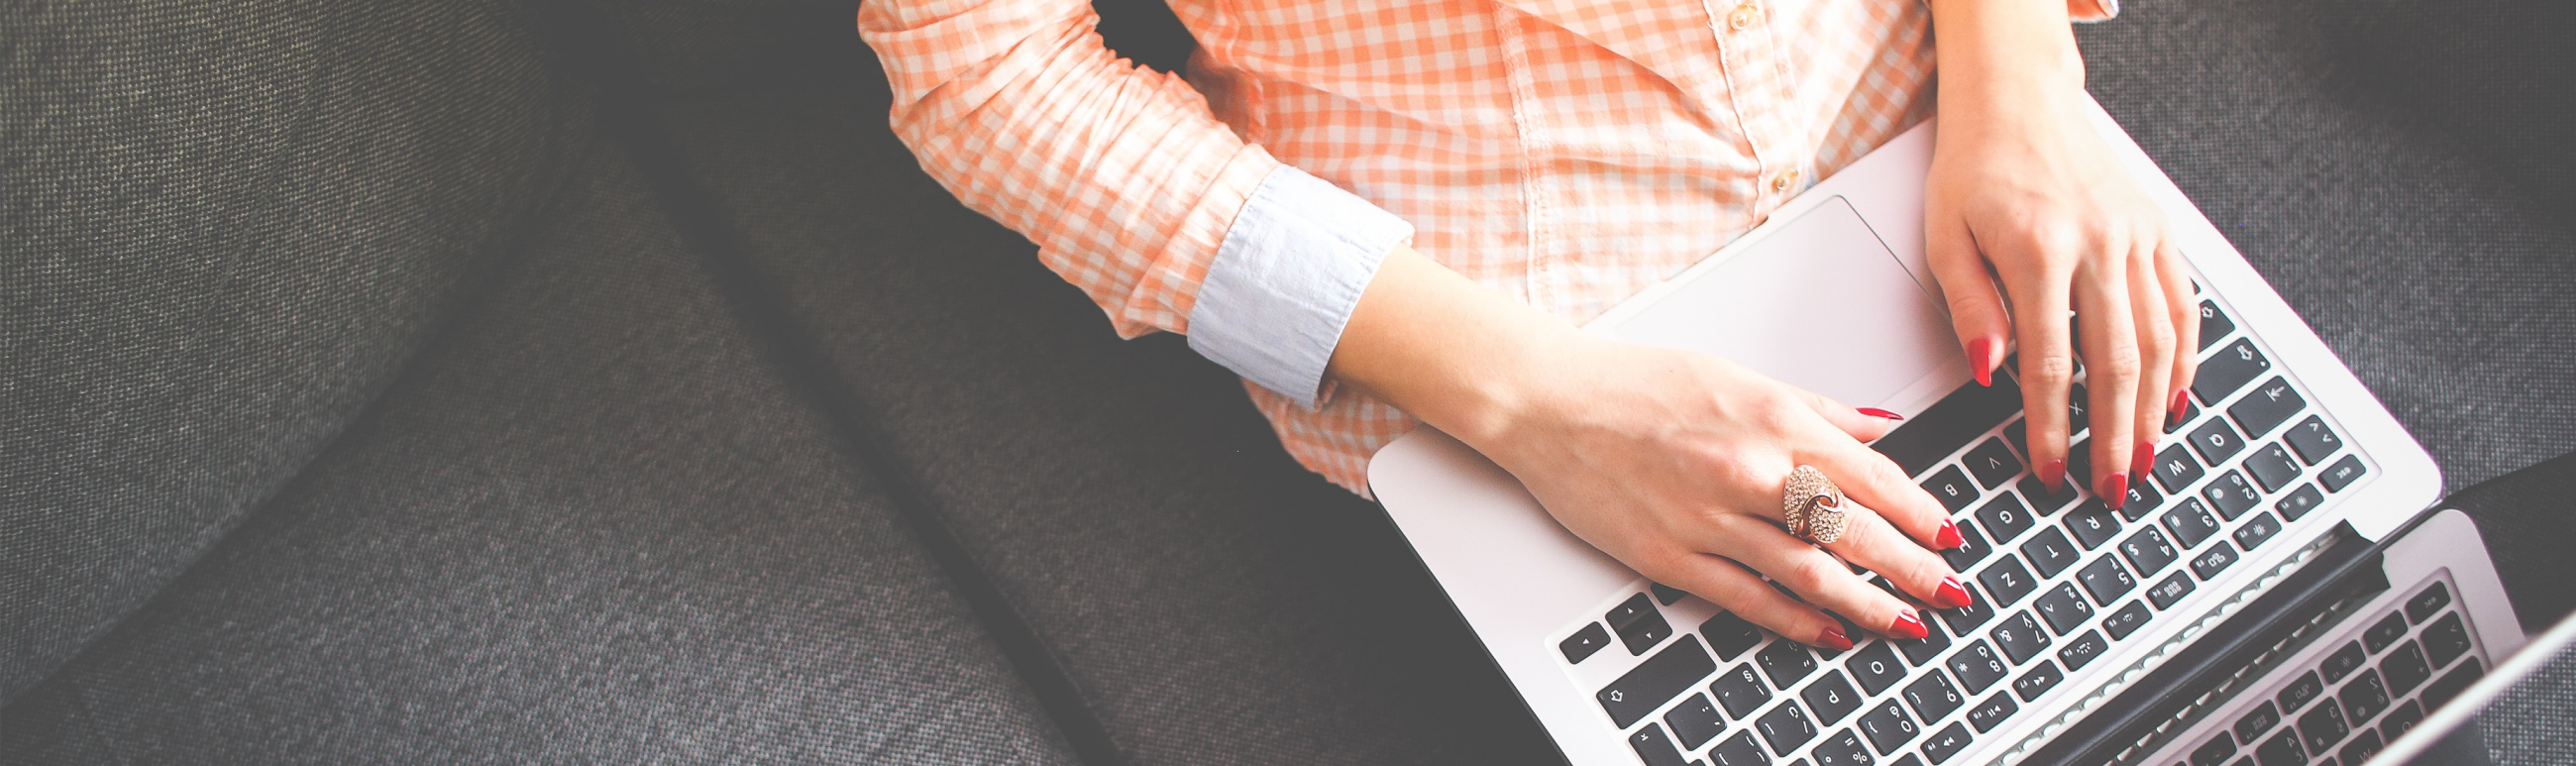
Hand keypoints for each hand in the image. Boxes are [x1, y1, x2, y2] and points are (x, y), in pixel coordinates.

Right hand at [1465, 333, 1971, 646]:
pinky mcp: (1671, 556)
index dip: (1921, 513)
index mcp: (1773, 421)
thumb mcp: (1739, 377)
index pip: (1872, 476)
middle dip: (1914, 568)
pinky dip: (1797, 620)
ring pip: (1810, 572)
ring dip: (1868, 603)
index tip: (1952, 537)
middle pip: (1854, 531)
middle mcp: (1749, 470)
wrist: (1550, 403)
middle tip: (1952, 593)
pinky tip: (1830, 632)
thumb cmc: (1636, 384)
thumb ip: (1817, 409)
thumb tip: (1880, 429)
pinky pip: (1748, 598)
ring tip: (1907, 624)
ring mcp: (1710, 518)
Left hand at [1924, 0, 2198, 506]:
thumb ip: (1970, 307)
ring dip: (2156, 409)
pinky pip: (2182, 304)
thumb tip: (1989, 373)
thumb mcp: (1944, 235)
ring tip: (2147, 457)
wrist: (2019, 99)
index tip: (2049, 469)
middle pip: (2117, 363)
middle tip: (2113, 488)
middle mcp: (2099, 245)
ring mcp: (2136, 237)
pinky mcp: (2158, 229)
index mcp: (2039, 251)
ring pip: (2160, 340)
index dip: (2051, 427)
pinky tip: (2176, 397)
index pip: (2050, 364)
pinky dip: (2185, 356)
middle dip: (2116, 436)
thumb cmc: (1974, 166)